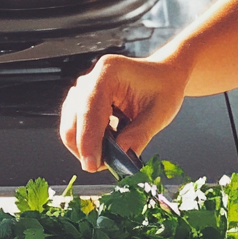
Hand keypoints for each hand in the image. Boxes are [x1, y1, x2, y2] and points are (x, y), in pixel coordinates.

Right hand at [59, 54, 188, 172]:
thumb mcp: (159, 113)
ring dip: (85, 146)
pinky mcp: (83, 102)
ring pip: (71, 126)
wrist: (166, 76)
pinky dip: (88, 141)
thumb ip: (138, 135)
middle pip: (73, 119)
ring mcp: (84, 89)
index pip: (89, 109)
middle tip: (103, 166)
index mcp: (109, 71)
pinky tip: (107, 143)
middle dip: (85, 148)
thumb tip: (119, 156)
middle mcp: (91, 78)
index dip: (88, 139)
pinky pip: (76, 126)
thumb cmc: (164, 87)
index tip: (92, 164)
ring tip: (109, 155)